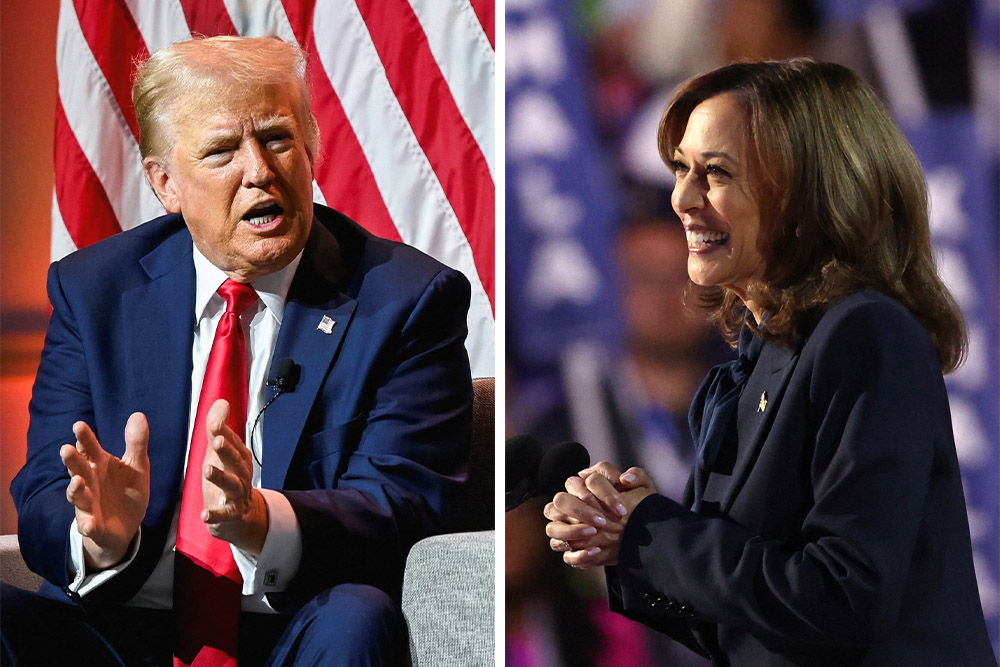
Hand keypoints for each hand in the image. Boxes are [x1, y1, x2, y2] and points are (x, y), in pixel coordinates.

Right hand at [60, 413, 149, 569]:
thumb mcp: (137, 465)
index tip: (79, 425)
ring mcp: (89, 504)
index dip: (84, 438)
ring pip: (78, 496)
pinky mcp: (93, 524)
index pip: (89, 448)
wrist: (127, 525)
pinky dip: (87, 524)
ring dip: (75, 490)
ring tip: (77, 481)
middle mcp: (89, 482)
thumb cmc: (127, 490)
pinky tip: (89, 524)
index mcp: (99, 465)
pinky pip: (88, 525)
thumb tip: (138, 414)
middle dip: (72, 460)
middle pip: (78, 469)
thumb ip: (136, 442)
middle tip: (66, 449)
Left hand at [201, 399, 267, 554]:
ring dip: (220, 477)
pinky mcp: (230, 515)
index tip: (215, 423)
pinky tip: (204, 515)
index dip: (224, 433)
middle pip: (235, 461)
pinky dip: (215, 515)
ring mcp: (237, 495)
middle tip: (215, 441)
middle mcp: (241, 474)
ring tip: (207, 470)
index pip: (233, 442)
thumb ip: (217, 429)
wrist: (240, 517)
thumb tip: (221, 402)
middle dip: (226, 450)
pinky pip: (224, 515)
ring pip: (232, 485)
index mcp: (239, 458)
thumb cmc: (228, 480)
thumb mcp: (220, 453)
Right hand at [544, 462, 656, 568]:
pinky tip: (596, 552)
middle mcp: (568, 507)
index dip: (594, 493)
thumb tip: (625, 479)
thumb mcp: (642, 489)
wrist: (640, 532)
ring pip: (552, 529)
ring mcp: (566, 530)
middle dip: (579, 510)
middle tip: (602, 520)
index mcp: (580, 488)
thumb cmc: (636, 505)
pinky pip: (566, 555)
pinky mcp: (573, 551)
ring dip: (571, 531)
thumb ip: (637, 476)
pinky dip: (578, 555)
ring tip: (594, 533)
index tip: (619, 509)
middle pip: (559, 501)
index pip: (574, 483)